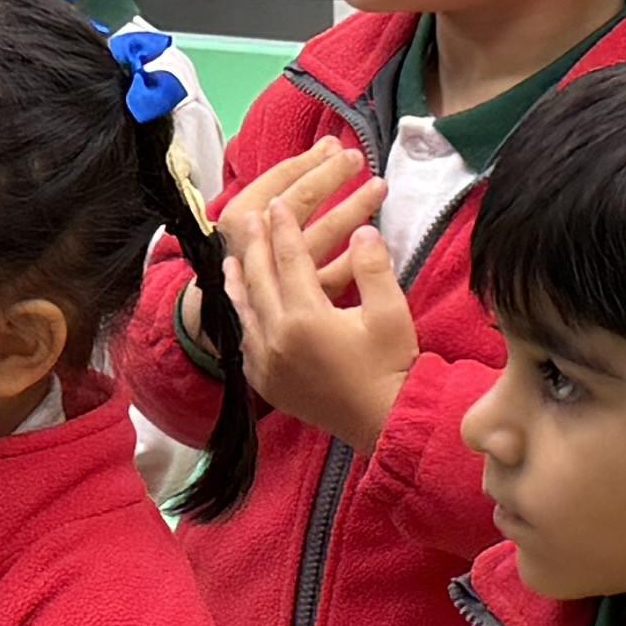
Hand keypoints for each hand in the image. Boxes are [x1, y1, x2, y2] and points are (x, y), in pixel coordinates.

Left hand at [215, 143, 416, 448]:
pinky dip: (241, 316)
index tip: (279, 204)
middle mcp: (277, 338)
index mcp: (306, 317)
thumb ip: (373, 267)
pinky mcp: (265, 382)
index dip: (283, 228)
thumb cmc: (391, 366)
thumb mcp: (391, 311)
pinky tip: (242, 307)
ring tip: (233, 258)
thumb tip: (361, 230)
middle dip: (256, 245)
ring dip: (238, 280)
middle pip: (259, 280)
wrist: (384, 421)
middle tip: (253, 218)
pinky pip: (244, 341)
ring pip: (244, 310)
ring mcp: (266, 362)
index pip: (288, 260)